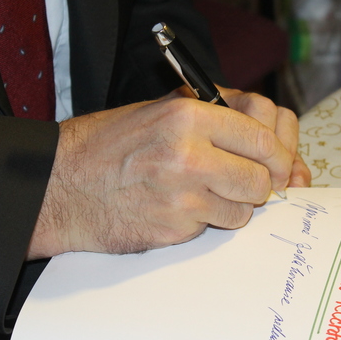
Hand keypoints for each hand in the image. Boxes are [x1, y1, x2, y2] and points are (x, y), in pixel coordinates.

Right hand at [27, 91, 294, 258]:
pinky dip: (205, 223)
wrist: (61, 186)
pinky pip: (212, 229)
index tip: (279, 165)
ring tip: (203, 194)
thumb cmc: (108, 145)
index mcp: (188, 116)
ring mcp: (182, 198)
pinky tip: (179, 209)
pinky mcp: (174, 230)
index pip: (262, 137)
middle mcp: (189, 155)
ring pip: (243, 211)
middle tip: (243, 183)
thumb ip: (216, 112)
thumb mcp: (160, 109)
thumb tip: (268, 127)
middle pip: (261, 179)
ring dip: (232, 206)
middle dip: (258, 184)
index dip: (279, 155)